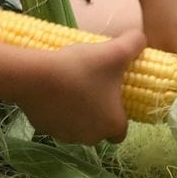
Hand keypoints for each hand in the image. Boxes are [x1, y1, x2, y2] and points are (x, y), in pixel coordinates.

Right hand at [14, 30, 145, 143]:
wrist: (36, 76)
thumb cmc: (82, 69)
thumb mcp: (115, 51)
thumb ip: (135, 43)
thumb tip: (140, 39)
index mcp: (113, 125)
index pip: (121, 131)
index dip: (119, 115)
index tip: (113, 99)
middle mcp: (92, 137)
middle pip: (99, 129)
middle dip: (97, 113)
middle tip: (93, 88)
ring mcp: (66, 136)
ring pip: (77, 127)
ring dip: (77, 113)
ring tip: (72, 88)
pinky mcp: (44, 130)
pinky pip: (56, 122)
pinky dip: (56, 111)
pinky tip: (53, 91)